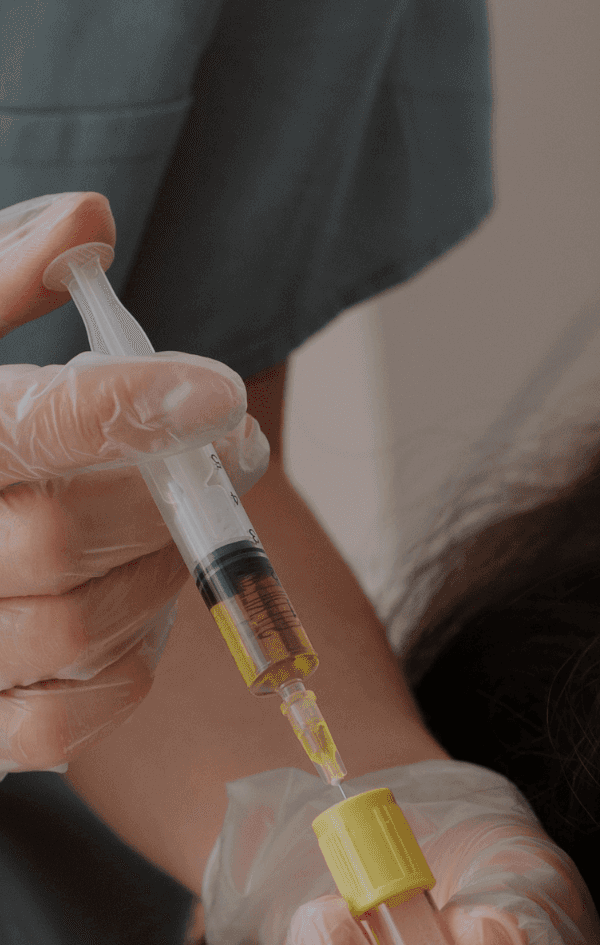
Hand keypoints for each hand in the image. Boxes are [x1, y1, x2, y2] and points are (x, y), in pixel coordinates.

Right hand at [0, 192, 269, 768]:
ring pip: (73, 629)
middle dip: (161, 501)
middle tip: (213, 463)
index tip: (221, 391)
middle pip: (65, 535)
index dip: (131, 405)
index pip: (33, 424)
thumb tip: (89, 219)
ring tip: (163, 536)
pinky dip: (117, 674)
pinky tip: (125, 623)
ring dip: (149, 583)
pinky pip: (59, 726)